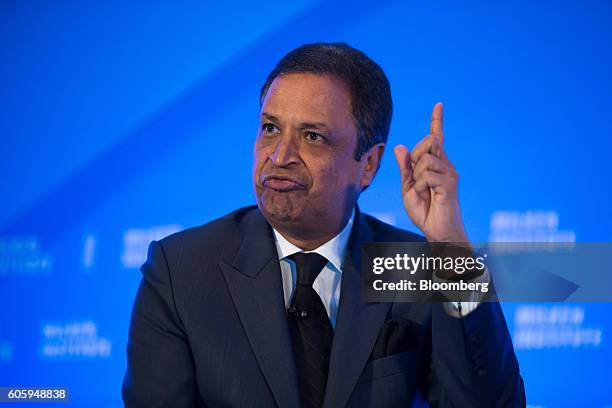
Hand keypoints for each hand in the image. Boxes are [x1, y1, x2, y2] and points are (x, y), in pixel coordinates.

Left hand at [393, 103, 468, 242]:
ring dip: (416, 175)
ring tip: (422, 191)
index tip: (438, 104)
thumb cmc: (425, 211)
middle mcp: (445, 165)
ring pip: (425, 158)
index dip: (437, 121)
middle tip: (415, 177)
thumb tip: (400, 147)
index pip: (436, 138)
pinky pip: (426, 175)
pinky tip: (426, 195)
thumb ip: (405, 168)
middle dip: (415, 155)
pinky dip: (419, 186)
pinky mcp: (450, 183)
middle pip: (428, 141)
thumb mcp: (408, 187)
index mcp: (435, 164)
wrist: (437, 230)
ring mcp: (449, 173)